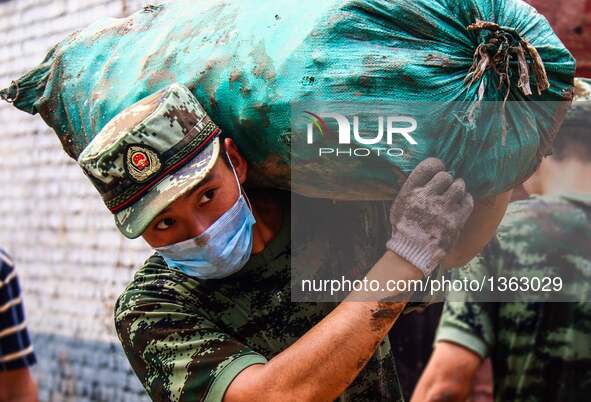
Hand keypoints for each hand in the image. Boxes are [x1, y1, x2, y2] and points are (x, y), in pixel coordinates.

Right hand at [386, 158, 473, 275]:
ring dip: (457, 189)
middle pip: (446, 176)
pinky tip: (460, 204)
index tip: (438, 170)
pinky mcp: (455, 221)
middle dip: (447, 180)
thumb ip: (411, 188)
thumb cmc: (404, 228)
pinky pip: (468, 201)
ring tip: (454, 195)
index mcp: (411, 191)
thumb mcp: (399, 204)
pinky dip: (466, 200)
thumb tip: (425, 173)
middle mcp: (426, 198)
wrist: (412, 252)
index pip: (428, 166)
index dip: (436, 165)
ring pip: (459, 186)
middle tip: (445, 187)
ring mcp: (442, 209)